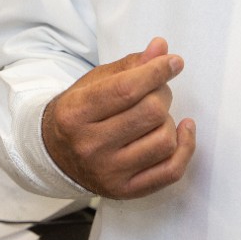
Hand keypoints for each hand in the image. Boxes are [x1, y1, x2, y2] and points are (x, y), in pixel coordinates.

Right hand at [41, 36, 195, 199]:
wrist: (55, 154)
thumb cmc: (79, 112)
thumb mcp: (94, 83)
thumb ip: (129, 65)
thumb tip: (161, 48)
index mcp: (76, 113)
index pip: (126, 89)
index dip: (156, 71)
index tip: (173, 62)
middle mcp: (90, 146)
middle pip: (150, 112)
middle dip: (162, 93)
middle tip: (157, 90)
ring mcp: (108, 172)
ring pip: (164, 140)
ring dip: (168, 121)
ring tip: (156, 116)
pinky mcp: (125, 191)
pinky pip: (171, 171)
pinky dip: (185, 147)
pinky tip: (183, 130)